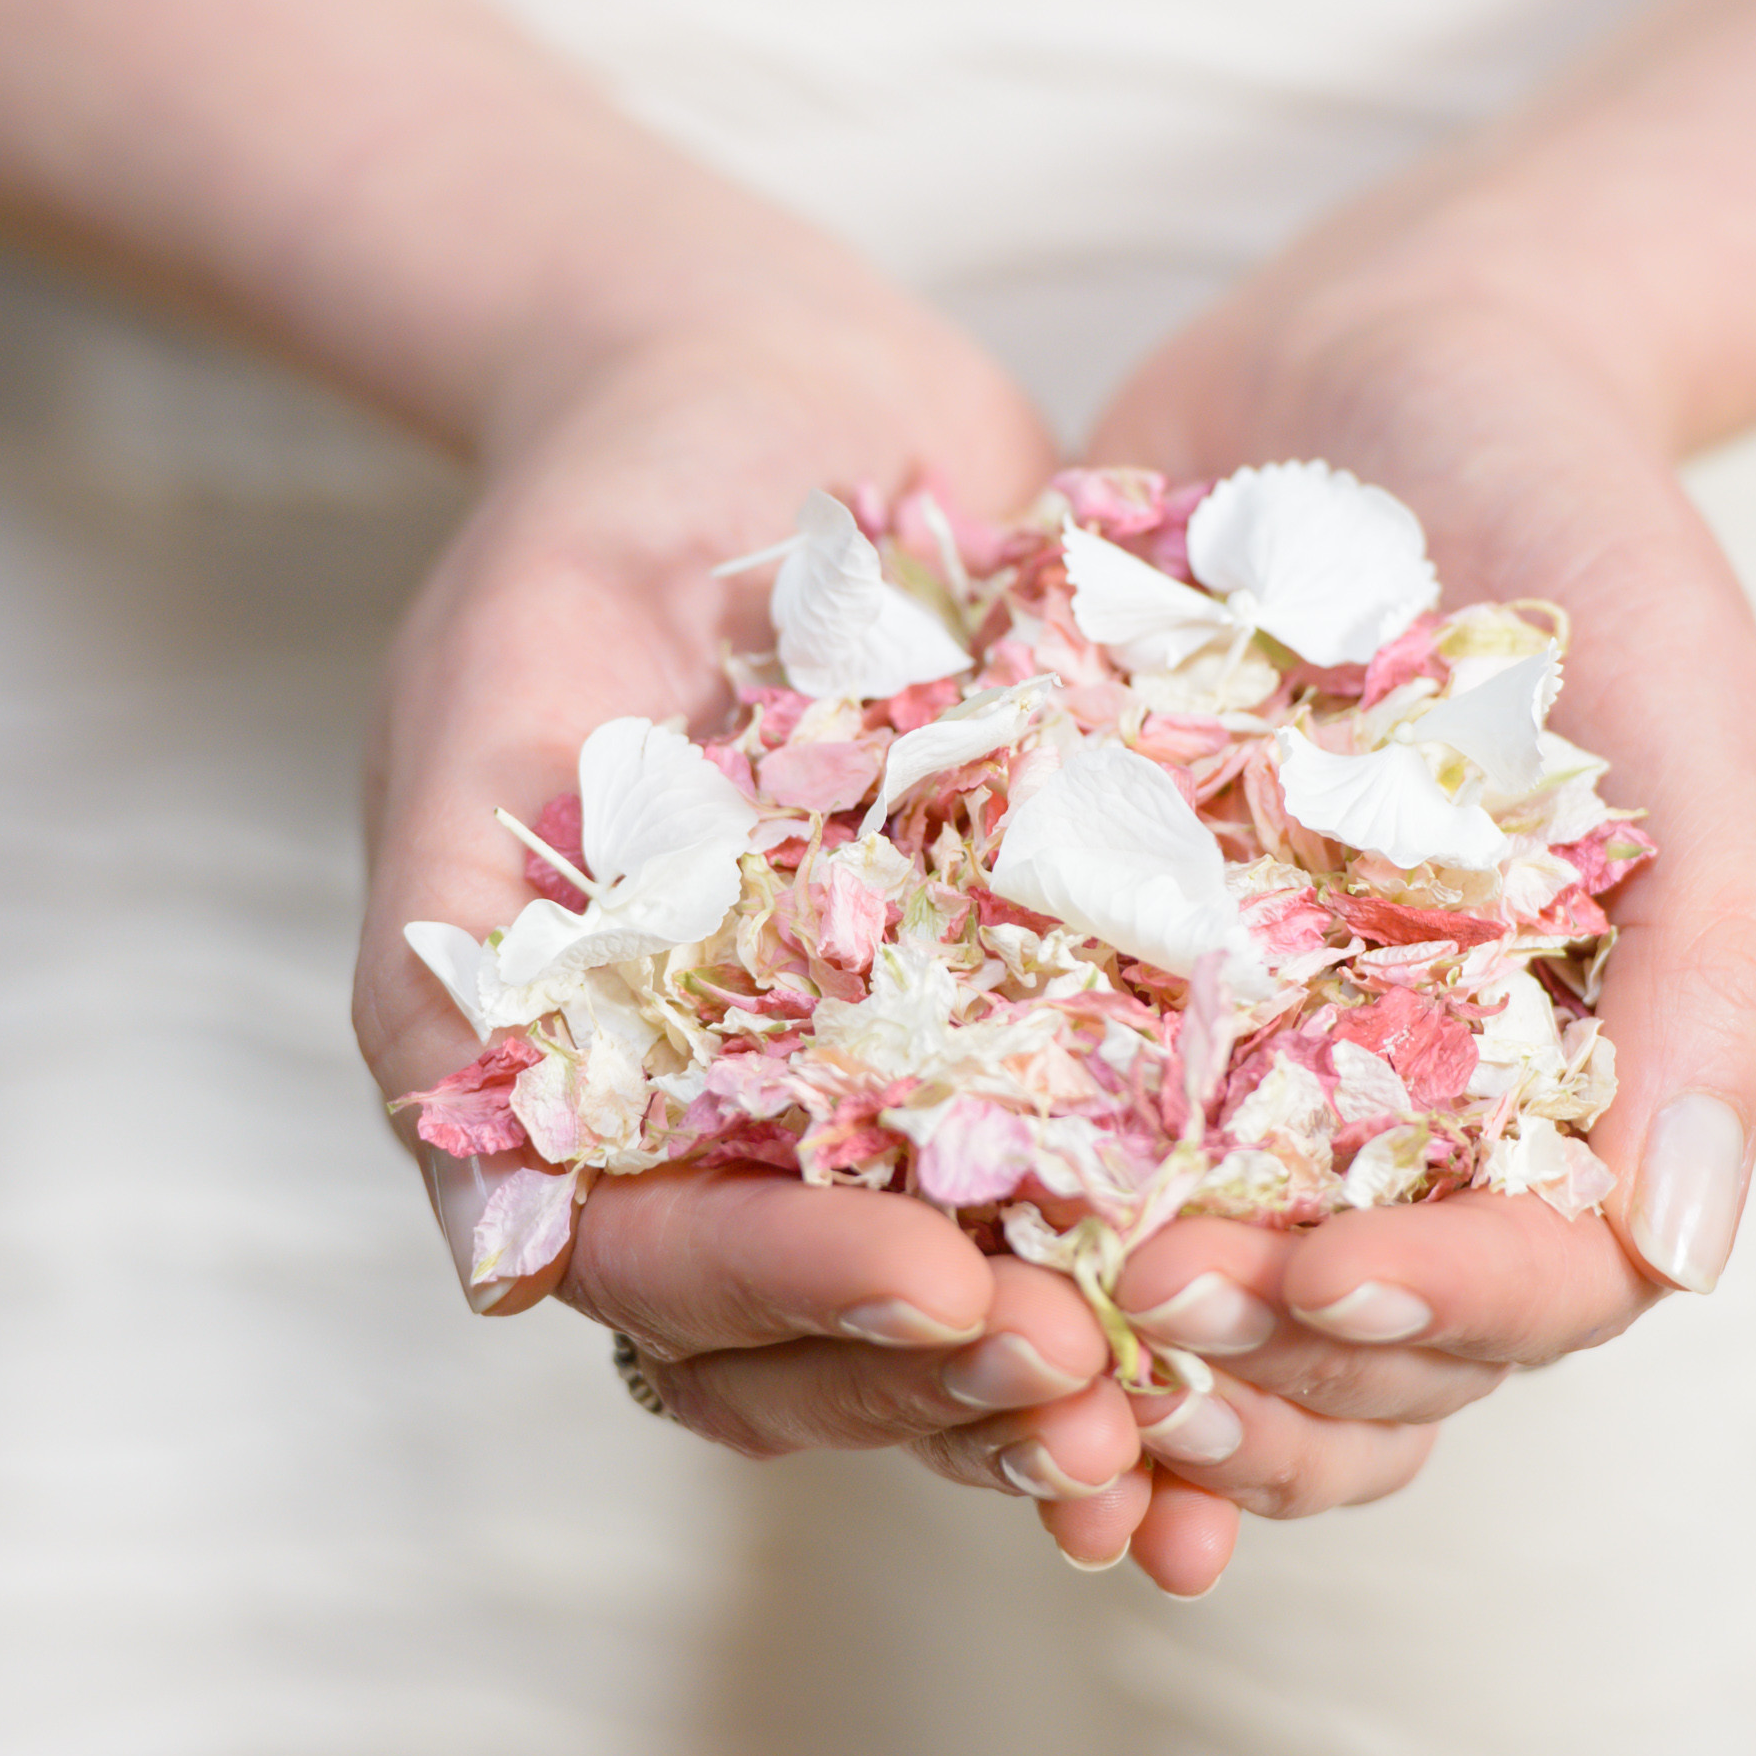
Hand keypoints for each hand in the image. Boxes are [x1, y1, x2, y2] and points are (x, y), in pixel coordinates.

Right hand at [351, 276, 1167, 1561]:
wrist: (758, 377)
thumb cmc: (585, 522)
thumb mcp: (488, 715)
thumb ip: (450, 972)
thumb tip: (496, 1268)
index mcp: (584, 1090)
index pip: (665, 1277)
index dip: (794, 1299)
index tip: (942, 1282)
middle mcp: (729, 1119)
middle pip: (820, 1345)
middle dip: (946, 1378)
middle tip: (1097, 1373)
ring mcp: (880, 1072)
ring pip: (964, 1296)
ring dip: (1072, 1359)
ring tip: (1203, 1359)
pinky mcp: (1029, 1002)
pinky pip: (1100, 1152)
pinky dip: (1175, 1229)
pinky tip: (1305, 1257)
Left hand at [1077, 244, 1755, 1588]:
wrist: (1381, 366)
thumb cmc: (1581, 537)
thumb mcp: (1688, 729)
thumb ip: (1717, 983)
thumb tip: (1676, 1248)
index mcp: (1576, 1110)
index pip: (1527, 1295)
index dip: (1425, 1316)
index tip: (1311, 1274)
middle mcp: (1409, 1138)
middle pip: (1349, 1358)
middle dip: (1250, 1373)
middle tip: (1129, 1320)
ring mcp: (1246, 1089)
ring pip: (1190, 1316)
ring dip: (1105, 1370)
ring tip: (1002, 1344)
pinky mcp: (1092, 1009)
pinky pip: (1031, 1161)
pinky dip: (976, 1233)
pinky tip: (886, 1244)